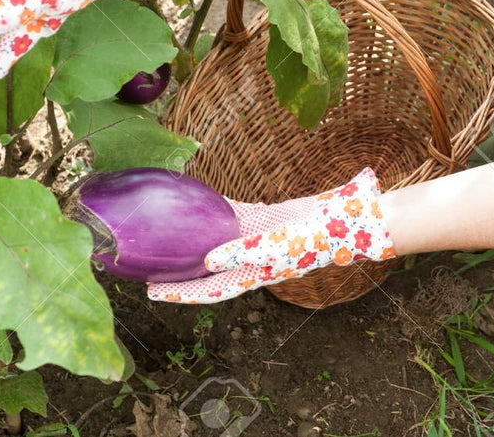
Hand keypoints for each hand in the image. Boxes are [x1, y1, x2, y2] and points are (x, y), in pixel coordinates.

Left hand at [147, 168, 394, 303]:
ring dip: (195, 238)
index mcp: (252, 275)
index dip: (181, 294)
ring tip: (168, 233)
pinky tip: (202, 200)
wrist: (346, 219)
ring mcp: (257, 238)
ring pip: (217, 240)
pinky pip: (234, 214)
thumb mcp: (276, 249)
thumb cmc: (313, 239)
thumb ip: (240, 253)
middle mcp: (250, 260)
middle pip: (207, 268)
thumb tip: (206, 261)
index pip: (209, 290)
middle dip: (180, 269)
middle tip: (148, 265)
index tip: (151, 293)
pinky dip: (218, 210)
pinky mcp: (266, 218)